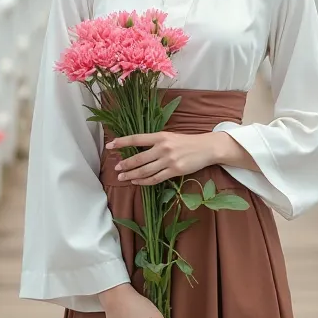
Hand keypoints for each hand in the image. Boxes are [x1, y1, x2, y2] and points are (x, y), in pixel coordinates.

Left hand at [106, 131, 228, 184]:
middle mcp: (163, 148)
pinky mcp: (175, 171)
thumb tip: (137, 148)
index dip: (122, 142)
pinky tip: (137, 182)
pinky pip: (156, 178)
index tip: (110, 145)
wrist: (206, 148)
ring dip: (132, 174)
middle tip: (116, 168)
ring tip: (123, 177)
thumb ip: (155, 142)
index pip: (137, 139)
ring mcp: (169, 160)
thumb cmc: (186, 142)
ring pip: (145, 170)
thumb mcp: (170, 137)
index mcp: (161, 136)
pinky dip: (144, 181)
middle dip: (126, 164)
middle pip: (139, 158)